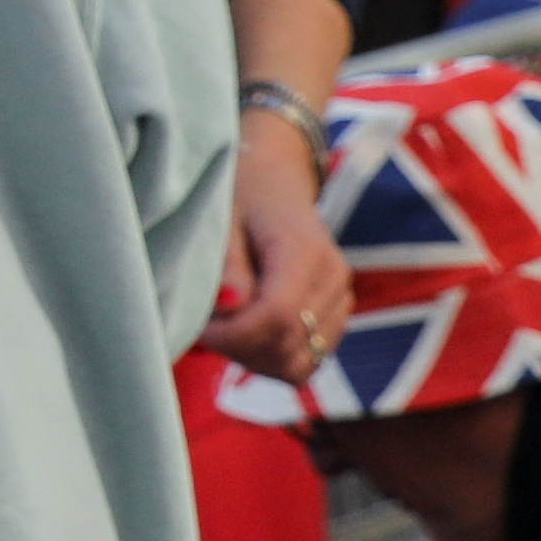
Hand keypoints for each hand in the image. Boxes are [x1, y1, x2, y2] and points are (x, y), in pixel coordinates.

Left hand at [196, 110, 354, 381]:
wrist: (274, 177)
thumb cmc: (241, 192)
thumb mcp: (223, 216)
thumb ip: (227, 263)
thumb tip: (231, 308)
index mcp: (304, 251)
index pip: (277, 316)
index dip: (234, 335)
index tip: (201, 327)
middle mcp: (332, 279)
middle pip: (289, 345)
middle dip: (240, 347)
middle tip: (206, 326)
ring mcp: (340, 299)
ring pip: (302, 363)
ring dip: (257, 358)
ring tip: (226, 329)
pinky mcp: (336, 314)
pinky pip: (310, 359)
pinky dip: (276, 358)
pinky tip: (248, 334)